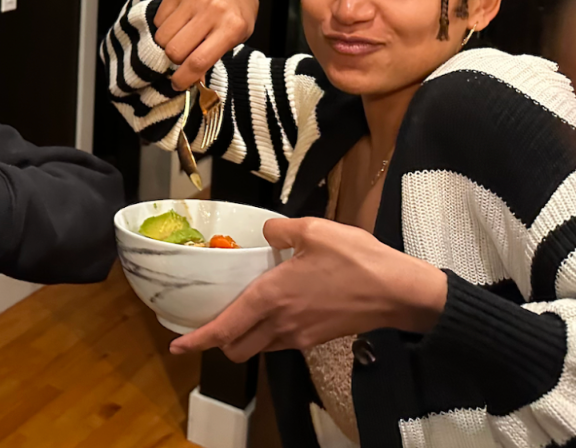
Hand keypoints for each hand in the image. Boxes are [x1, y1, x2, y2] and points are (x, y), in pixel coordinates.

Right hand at [155, 0, 257, 89]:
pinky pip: (159, 18)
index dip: (183, 78)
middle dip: (175, 60)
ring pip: (163, 36)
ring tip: (181, 37)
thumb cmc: (234, 18)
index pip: (198, 61)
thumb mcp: (233, 43)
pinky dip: (164, 26)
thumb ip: (211, 61)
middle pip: (175, 50)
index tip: (178, 83)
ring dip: (167, 43)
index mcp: (231, 27)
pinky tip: (178, 22)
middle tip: (182, 57)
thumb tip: (189, 82)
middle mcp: (213, 9)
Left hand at [169, 217, 447, 361]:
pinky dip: (269, 334)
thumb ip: (281, 230)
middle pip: (236, 347)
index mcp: (271, 297)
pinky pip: (281, 343)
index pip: (225, 327)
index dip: (198, 339)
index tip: (177, 346)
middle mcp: (280, 322)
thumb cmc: (356, 260)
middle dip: (219, 341)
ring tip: (242, 314)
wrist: (398, 292)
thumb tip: (267, 232)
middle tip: (211, 323)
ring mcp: (300, 335)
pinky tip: (275, 310)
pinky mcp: (317, 339)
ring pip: (259, 347)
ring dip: (245, 338)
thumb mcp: (314, 230)